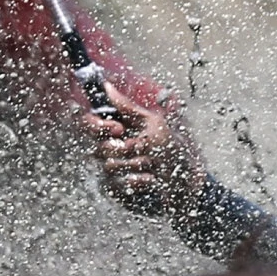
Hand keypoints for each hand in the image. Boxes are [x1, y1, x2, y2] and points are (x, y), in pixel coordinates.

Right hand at [86, 80, 201, 219]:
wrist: (187, 184)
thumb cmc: (174, 152)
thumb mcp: (154, 124)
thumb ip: (127, 107)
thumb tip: (106, 85)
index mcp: (118, 131)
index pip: (88, 123)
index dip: (97, 126)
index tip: (118, 129)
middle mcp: (111, 149)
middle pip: (97, 146)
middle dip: (124, 148)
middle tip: (141, 149)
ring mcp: (112, 171)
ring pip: (107, 165)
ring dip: (136, 165)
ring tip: (153, 166)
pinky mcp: (116, 190)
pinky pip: (115, 184)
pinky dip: (137, 181)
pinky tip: (151, 180)